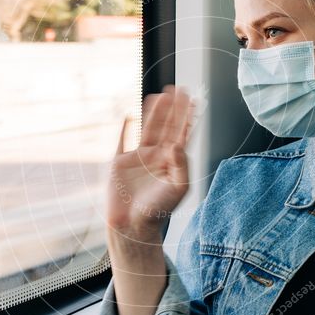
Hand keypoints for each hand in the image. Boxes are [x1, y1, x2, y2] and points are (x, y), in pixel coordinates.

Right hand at [107, 85, 194, 241]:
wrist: (132, 225)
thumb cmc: (159, 210)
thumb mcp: (178, 188)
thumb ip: (181, 165)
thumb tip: (177, 144)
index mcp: (172, 162)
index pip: (182, 134)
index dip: (188, 117)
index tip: (194, 100)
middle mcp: (156, 157)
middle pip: (166, 126)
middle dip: (173, 108)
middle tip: (179, 89)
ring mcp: (138, 158)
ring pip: (148, 129)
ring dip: (154, 112)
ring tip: (161, 95)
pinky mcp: (120, 163)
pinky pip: (122, 140)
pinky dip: (125, 127)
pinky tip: (129, 115)